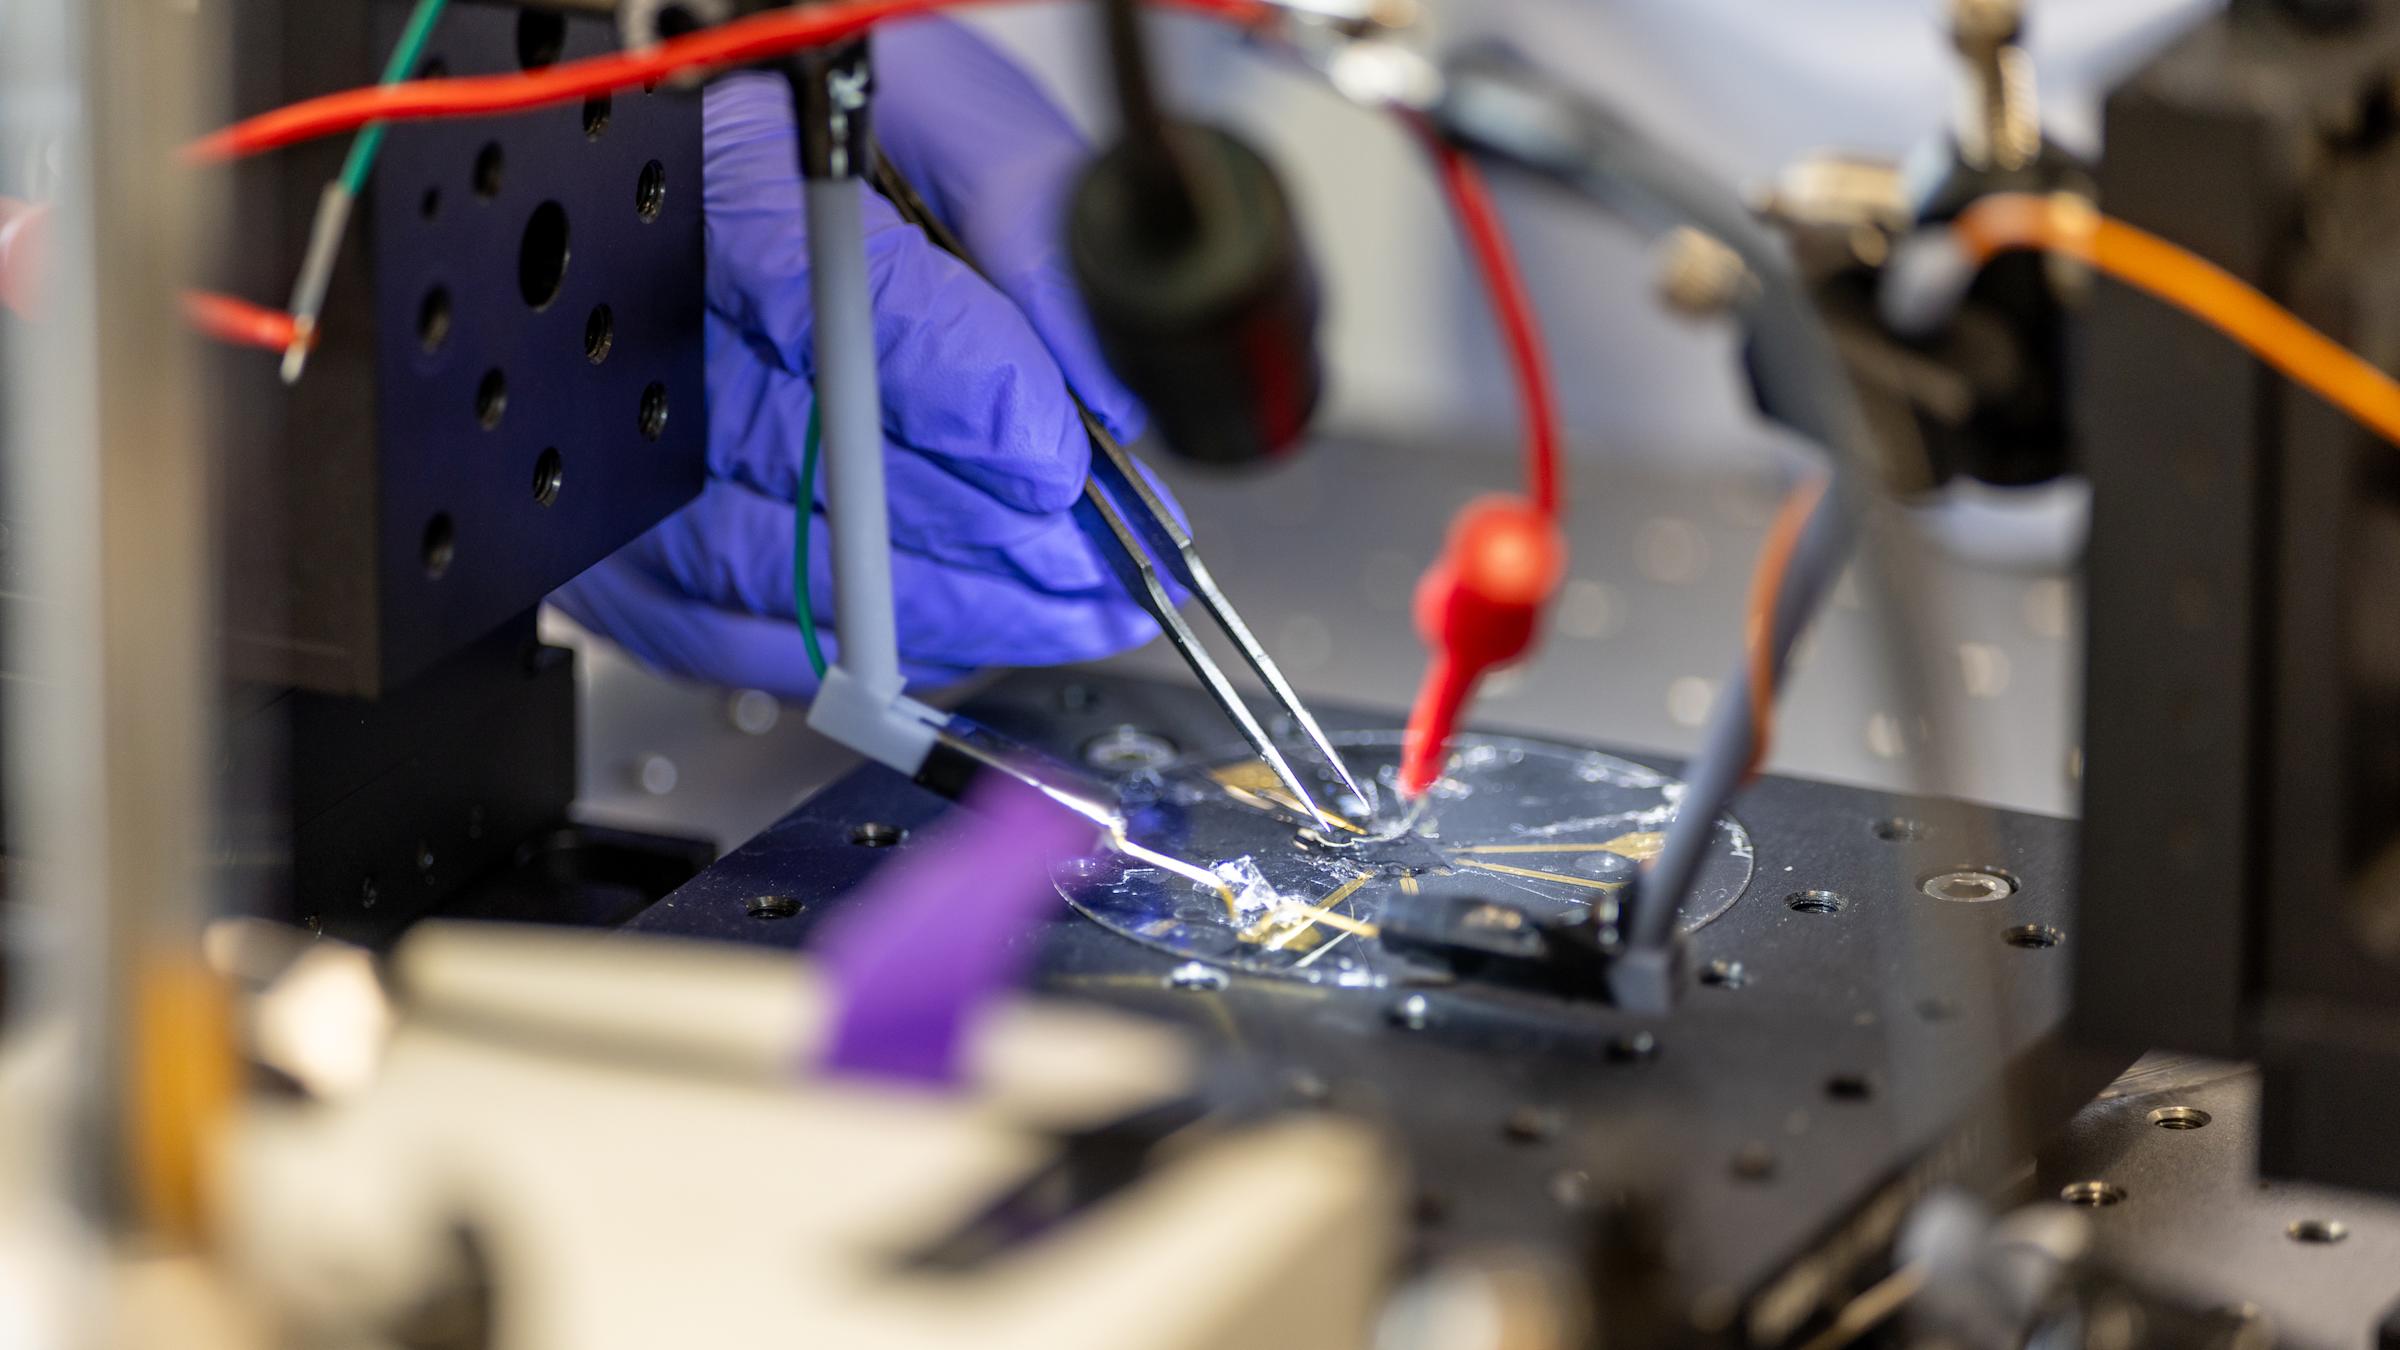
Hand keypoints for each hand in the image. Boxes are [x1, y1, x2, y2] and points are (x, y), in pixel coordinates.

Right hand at [552, 18, 1158, 697]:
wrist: (705, 159)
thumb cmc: (819, 119)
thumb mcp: (936, 102)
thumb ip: (1028, 210)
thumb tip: (1099, 378)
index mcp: (717, 180)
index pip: (845, 316)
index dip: (973, 406)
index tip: (1065, 460)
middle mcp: (639, 316)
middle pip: (822, 463)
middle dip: (993, 533)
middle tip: (1104, 565)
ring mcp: (612, 441)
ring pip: (783, 566)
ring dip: (945, 608)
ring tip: (1060, 608)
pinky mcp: (605, 536)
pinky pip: (718, 631)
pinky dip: (847, 650)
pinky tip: (948, 629)